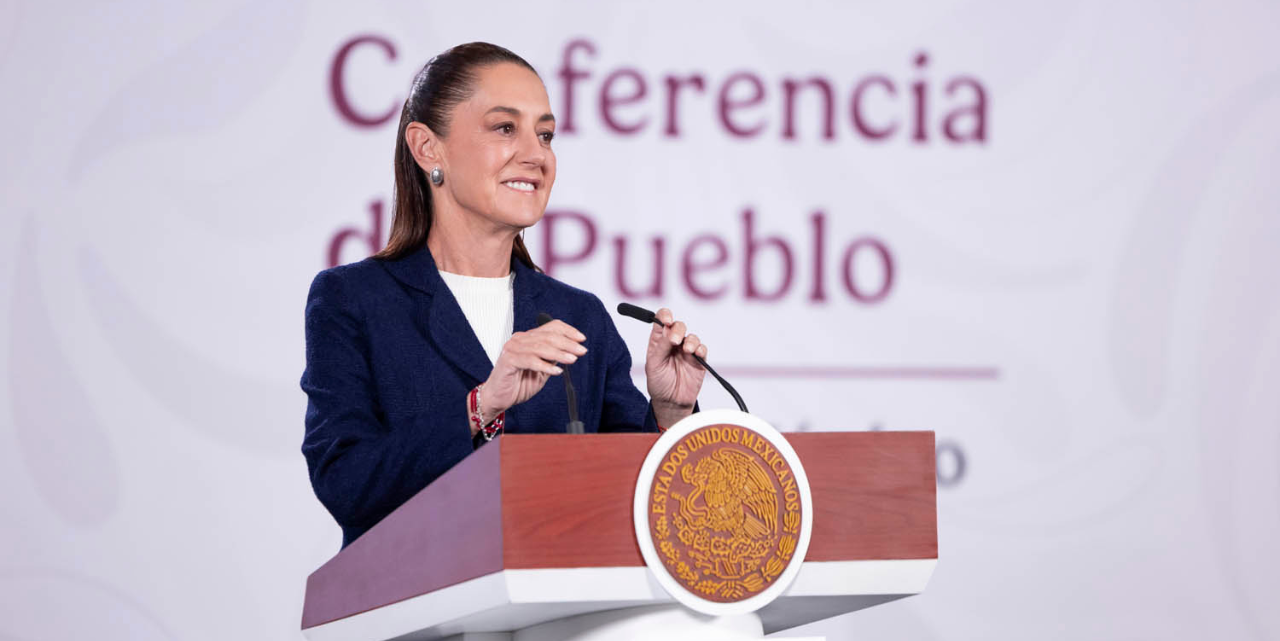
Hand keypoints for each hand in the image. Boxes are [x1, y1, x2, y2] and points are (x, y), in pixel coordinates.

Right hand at [477, 320, 586, 428]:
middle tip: (581, 351)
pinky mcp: (508, 360)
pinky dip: (545, 366)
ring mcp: (512, 348)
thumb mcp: (542, 369)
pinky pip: (530, 360)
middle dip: (568, 343)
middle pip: (548, 336)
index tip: (581, 339)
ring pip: (541, 347)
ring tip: (572, 359)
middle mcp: (519, 339)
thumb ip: (553, 359)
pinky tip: (556, 371)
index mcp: (528, 338)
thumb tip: (572, 350)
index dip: (568, 331)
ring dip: (559, 354)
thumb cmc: (518, 383)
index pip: (551, 327)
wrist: (499, 397)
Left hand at [644, 307, 707, 427]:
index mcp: (658, 341)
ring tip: (688, 351)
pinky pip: (702, 348)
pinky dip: (700, 349)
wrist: (671, 403)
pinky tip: (696, 354)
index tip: (667, 320)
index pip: (661, 320)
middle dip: (678, 330)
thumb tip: (669, 330)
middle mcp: (673, 343)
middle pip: (678, 325)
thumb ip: (661, 346)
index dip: (665, 316)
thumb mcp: (654, 364)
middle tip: (675, 341)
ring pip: (692, 336)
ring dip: (691, 340)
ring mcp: (686, 351)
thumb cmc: (659, 383)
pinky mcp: (699, 360)